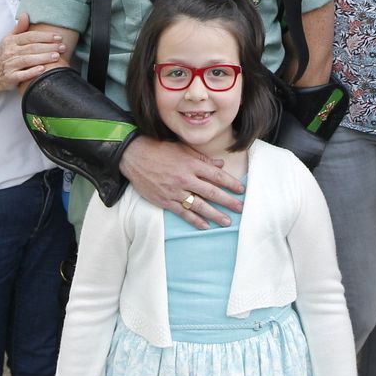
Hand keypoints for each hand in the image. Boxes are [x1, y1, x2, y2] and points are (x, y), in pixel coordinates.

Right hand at [0, 14, 64, 89]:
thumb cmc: (4, 56)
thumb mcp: (8, 40)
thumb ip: (19, 28)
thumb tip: (26, 14)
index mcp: (10, 41)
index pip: (30, 36)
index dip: (45, 36)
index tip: (58, 37)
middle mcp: (9, 52)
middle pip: (31, 48)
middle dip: (49, 47)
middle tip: (62, 47)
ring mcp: (9, 65)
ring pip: (28, 60)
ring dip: (43, 58)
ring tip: (57, 56)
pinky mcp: (10, 77)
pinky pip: (22, 74)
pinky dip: (32, 72)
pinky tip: (43, 69)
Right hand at [120, 136, 243, 228]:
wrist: (134, 156)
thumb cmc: (160, 149)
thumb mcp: (182, 149)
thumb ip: (202, 158)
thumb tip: (220, 164)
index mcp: (191, 164)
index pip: (216, 175)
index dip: (230, 183)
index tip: (241, 190)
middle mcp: (185, 178)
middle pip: (211, 192)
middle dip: (228, 201)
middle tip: (241, 208)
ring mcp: (175, 191)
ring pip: (199, 205)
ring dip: (215, 214)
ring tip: (227, 222)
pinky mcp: (165, 200)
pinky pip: (183, 212)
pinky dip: (195, 220)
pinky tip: (205, 226)